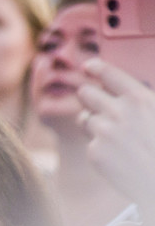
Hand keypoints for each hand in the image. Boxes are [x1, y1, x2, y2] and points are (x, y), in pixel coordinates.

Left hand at [77, 58, 154, 204]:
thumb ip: (141, 101)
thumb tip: (126, 93)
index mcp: (141, 99)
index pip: (109, 74)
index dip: (96, 68)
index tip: (88, 66)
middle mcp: (119, 111)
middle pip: (86, 93)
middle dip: (89, 98)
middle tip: (98, 106)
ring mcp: (104, 132)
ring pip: (84, 119)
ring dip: (95, 125)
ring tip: (118, 139)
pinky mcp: (95, 152)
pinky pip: (90, 143)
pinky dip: (101, 149)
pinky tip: (119, 159)